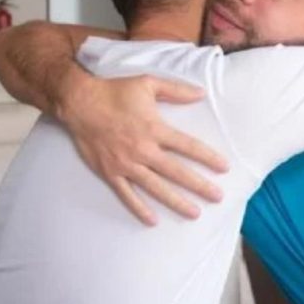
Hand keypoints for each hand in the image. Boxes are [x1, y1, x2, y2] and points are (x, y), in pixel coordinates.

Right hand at [56, 67, 228, 225]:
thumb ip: (176, 90)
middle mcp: (143, 149)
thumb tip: (201, 93)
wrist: (79, 102)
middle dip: (199, 186)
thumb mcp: (148, 83)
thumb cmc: (115, 91)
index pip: (187, 146)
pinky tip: (153, 220)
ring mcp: (126, 164)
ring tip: (194, 213)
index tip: (224, 168)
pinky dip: (139, 208)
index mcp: (154, 128)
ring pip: (156, 188)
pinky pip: (127, 194)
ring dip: (176, 201)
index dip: (208, 157)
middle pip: (176, 172)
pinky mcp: (110, 172)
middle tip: (218, 197)